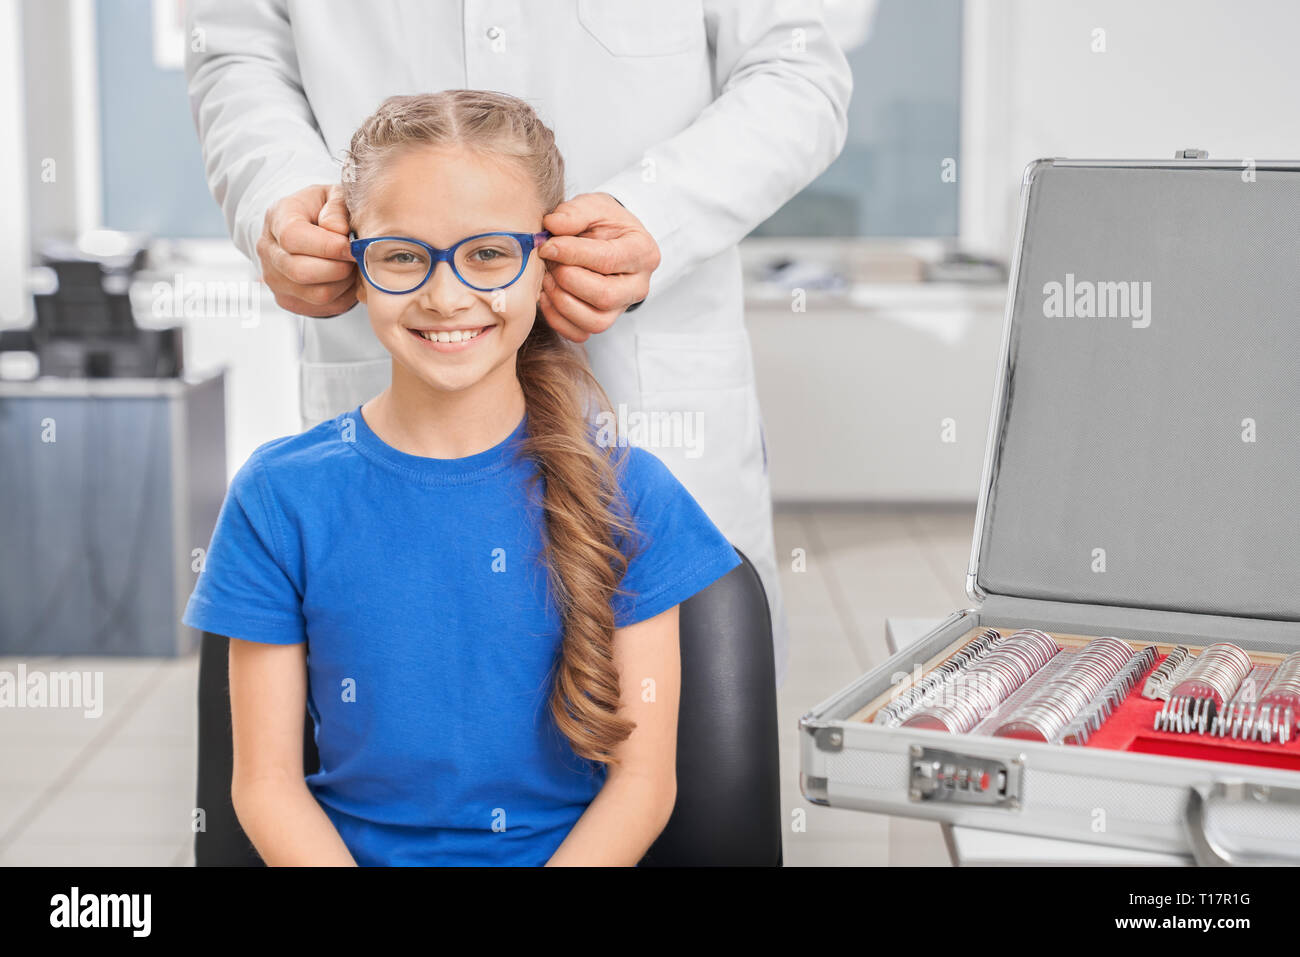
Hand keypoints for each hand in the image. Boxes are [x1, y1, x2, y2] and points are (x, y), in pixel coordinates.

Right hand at [256, 183, 357, 317]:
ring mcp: (274, 279)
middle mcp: (268, 251)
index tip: (350, 246)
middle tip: (355, 258)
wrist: (306, 228)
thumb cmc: (322, 210)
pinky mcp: (288, 300)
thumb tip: (338, 231)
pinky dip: (342, 297)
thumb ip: (337, 209)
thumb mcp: (332, 196)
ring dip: (344, 284)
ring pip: (317, 294)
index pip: (293, 237)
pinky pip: (323, 308)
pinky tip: (345, 279)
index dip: (327, 246)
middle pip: (301, 271)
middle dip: (339, 268)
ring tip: (351, 267)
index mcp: (276, 218)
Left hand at [536, 193, 660, 341]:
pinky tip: (547, 296)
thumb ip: (575, 212)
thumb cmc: (603, 223)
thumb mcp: (594, 206)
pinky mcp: (604, 321)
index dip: (573, 254)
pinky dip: (558, 319)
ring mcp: (622, 308)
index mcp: (643, 252)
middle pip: (604, 296)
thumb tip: (552, 225)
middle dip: (568, 280)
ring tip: (547, 278)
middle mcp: (638, 286)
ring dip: (562, 302)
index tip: (547, 246)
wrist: (608, 240)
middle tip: (548, 262)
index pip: (608, 260)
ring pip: (595, 321)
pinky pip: (581, 333)